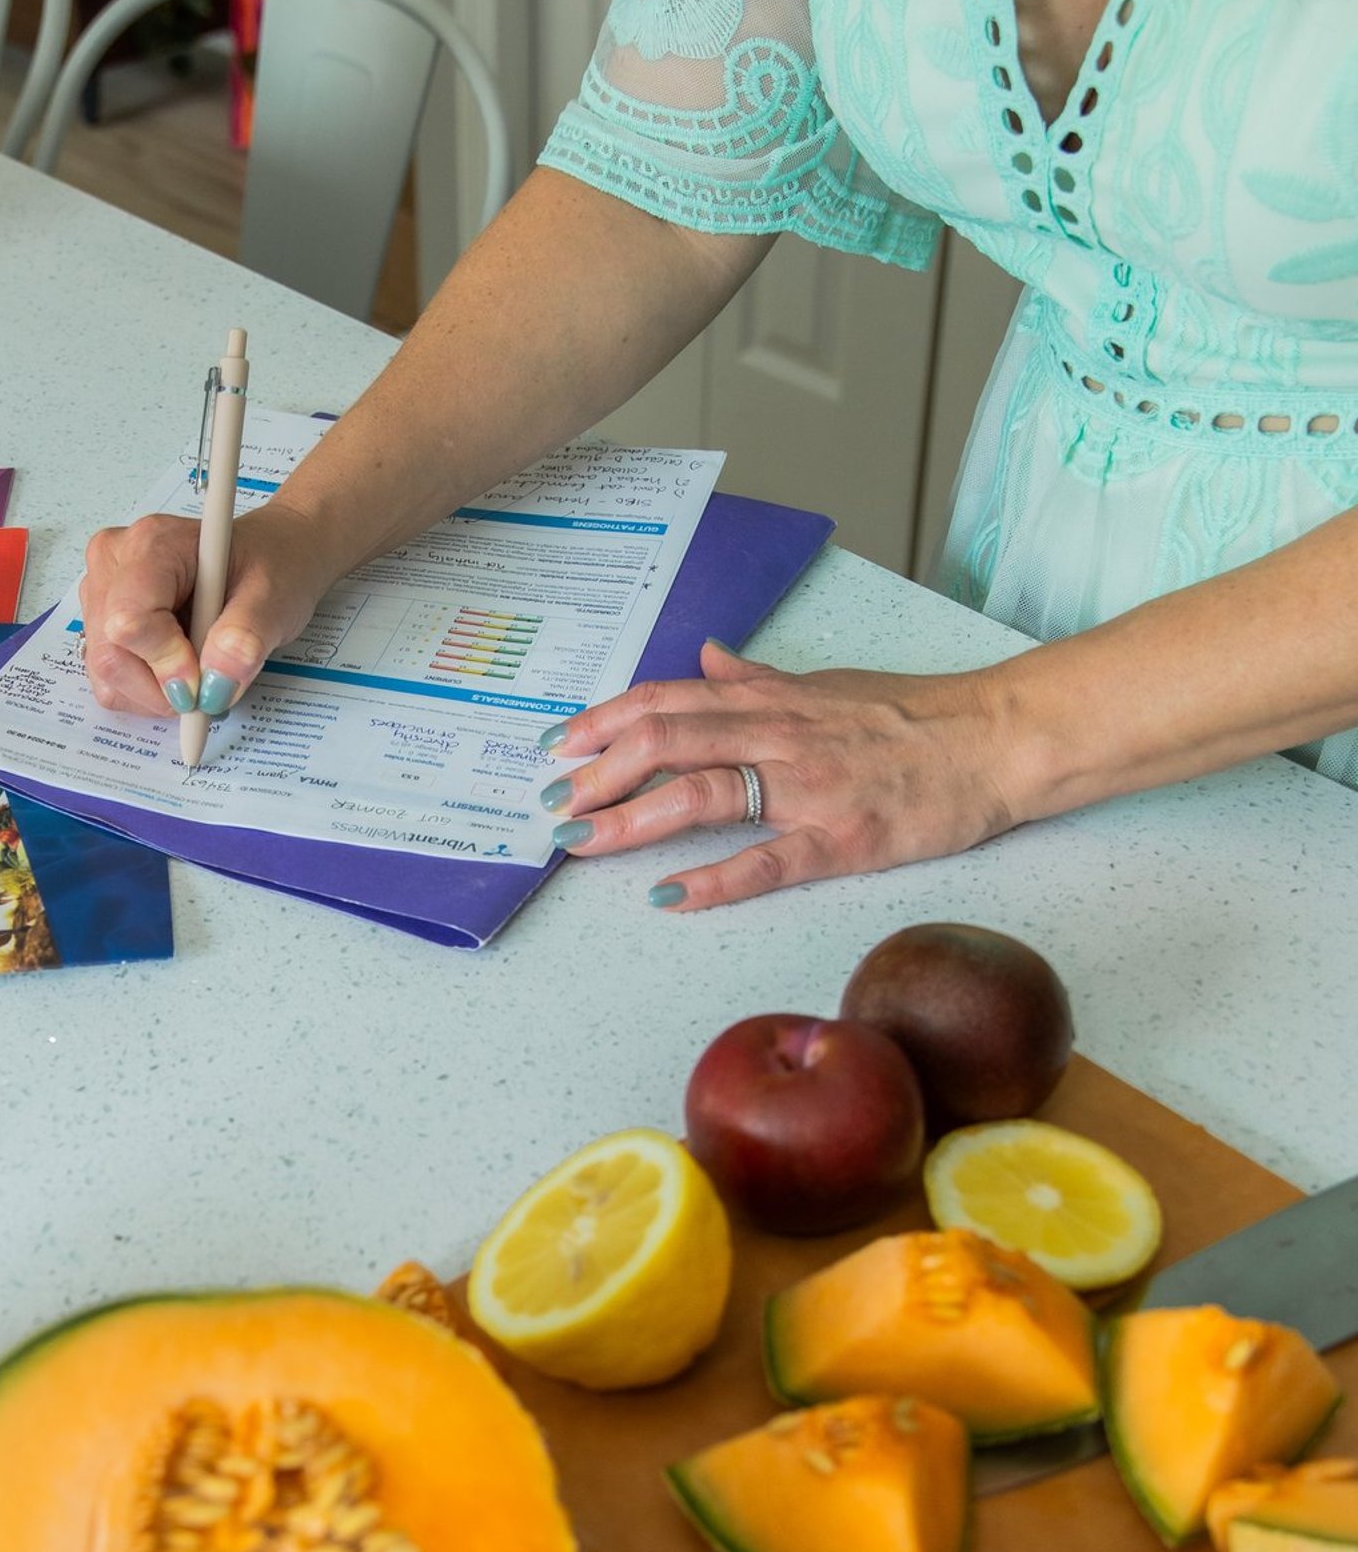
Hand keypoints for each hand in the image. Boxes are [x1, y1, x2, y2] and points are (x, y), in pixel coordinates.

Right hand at [79, 505, 332, 717]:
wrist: (267, 559)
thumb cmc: (270, 567)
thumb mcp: (275, 598)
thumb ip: (245, 638)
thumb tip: (214, 685)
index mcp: (153, 544)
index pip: (130, 620)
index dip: (166, 664)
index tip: (205, 681)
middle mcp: (114, 561)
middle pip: (112, 654)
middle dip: (162, 687)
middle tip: (209, 683)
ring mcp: (100, 591)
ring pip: (106, 673)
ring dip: (154, 693)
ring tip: (198, 666)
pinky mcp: (100, 621)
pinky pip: (108, 680)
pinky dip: (145, 691)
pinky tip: (178, 666)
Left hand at [540, 642, 1015, 907]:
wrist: (997, 739)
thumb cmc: (916, 714)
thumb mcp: (826, 683)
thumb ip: (757, 679)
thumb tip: (704, 657)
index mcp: (771, 700)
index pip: (667, 700)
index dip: (604, 720)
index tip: (558, 745)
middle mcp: (779, 735)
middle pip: (667, 741)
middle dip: (598, 773)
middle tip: (553, 803)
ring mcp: (809, 787)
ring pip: (703, 793)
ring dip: (632, 819)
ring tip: (582, 842)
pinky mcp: (843, 838)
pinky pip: (768, 859)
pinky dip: (714, 878)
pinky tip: (669, 894)